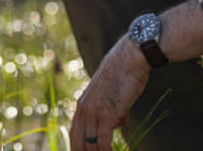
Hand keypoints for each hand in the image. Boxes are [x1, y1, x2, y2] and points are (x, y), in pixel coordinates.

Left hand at [70, 36, 150, 150]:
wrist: (128, 60)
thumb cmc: (123, 76)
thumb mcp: (108, 95)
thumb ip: (107, 111)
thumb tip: (114, 126)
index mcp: (82, 105)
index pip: (74, 134)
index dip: (77, 148)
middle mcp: (84, 109)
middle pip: (78, 143)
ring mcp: (94, 112)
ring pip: (90, 145)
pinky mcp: (107, 115)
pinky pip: (102, 142)